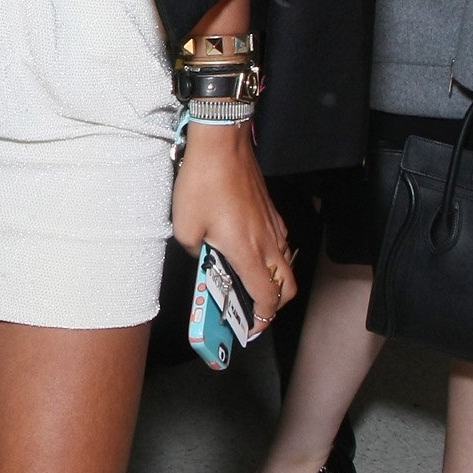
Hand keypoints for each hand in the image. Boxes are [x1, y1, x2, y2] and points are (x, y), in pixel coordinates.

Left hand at [171, 126, 292, 333]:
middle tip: (254, 311)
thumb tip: (202, 256)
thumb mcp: (184, 226)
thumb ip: (195, 251)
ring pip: (285, 264)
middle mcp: (268, 242)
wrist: (221, 144)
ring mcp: (273, 225)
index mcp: (247, 251)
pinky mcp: (271, 212)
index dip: (262, 320)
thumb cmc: (203, 182)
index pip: (267, 297)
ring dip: (273, 280)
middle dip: (275, 306)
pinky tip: (247, 252)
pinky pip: (279, 243)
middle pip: (288, 287)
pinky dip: (270, 257)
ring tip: (248, 283)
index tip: (251, 328)